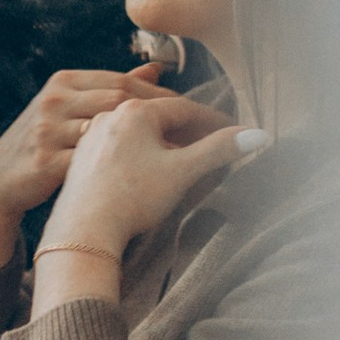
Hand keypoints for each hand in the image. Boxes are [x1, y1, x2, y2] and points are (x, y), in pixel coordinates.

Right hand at [0, 67, 179, 271]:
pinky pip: (94, 164)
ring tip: (184, 154)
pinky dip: (125, 171)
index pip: (122, 82)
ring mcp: (48, 130)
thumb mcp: (71, 108)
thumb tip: (156, 69)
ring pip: (110, 132)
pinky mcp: (45, 161)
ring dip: (150, 145)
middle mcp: (55, 100)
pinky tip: (150, 180)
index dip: (162, 97)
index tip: (195, 110)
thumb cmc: (44, 143)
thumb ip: (111, 90)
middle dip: (163, 117)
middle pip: (120, 102)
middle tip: (199, 131)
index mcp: (64, 81)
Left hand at [37, 94, 252, 263]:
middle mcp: (110, 116)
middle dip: (189, 131)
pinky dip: (140, 153)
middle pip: (160, 118)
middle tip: (213, 144)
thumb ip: (219, 150)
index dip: (213, 120)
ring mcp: (92, 136)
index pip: (185, 109)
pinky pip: (119, 146)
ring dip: (164, 142)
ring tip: (184, 158)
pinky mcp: (82, 157)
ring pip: (138, 132)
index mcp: (135, 111)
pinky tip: (148, 171)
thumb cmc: (132, 198)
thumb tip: (257, 135)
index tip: (233, 131)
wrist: (84, 231)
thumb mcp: (183, 171)